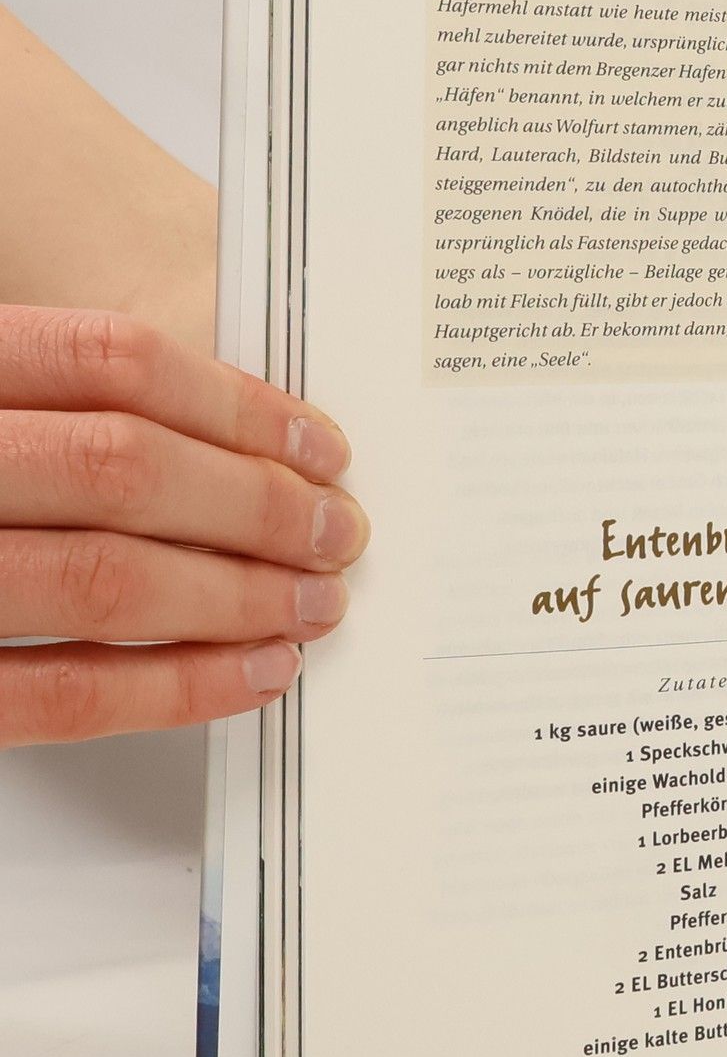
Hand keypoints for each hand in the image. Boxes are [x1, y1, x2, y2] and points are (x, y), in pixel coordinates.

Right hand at [0, 306, 367, 746]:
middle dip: (258, 507)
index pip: (108, 361)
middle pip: (125, 469)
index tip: (318, 446)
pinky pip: (61, 694)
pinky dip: (177, 688)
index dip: (237, 404)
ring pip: (108, 579)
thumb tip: (236, 445)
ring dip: (239, 597)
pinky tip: (251, 674)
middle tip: (338, 532)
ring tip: (314, 602)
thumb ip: (58, 411)